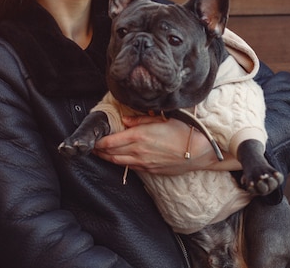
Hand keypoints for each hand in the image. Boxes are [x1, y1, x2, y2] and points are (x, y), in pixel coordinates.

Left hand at [93, 115, 241, 174]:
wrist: (199, 151)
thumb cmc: (183, 131)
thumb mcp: (162, 118)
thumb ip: (140, 119)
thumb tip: (124, 120)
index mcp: (138, 136)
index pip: (110, 141)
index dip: (98, 141)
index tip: (92, 139)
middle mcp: (138, 152)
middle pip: (111, 153)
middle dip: (99, 151)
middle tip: (90, 147)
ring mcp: (144, 163)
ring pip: (119, 163)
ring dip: (107, 159)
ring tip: (99, 155)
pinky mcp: (151, 171)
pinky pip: (131, 168)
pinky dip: (121, 164)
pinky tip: (118, 160)